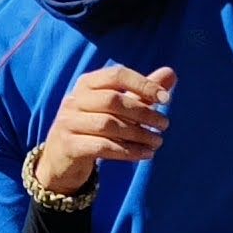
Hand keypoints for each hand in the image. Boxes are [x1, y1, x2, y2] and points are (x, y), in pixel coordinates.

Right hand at [28, 64, 171, 199]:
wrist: (61, 159)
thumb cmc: (94, 127)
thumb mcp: (118, 108)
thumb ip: (143, 92)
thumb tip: (171, 73)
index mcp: (87, 84)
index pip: (117, 75)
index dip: (143, 84)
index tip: (166, 99)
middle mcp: (74, 100)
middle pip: (112, 100)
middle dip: (143, 112)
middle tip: (164, 125)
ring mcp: (68, 122)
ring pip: (108, 125)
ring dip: (138, 134)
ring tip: (158, 141)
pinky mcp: (68, 145)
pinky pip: (101, 146)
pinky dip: (127, 151)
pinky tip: (145, 155)